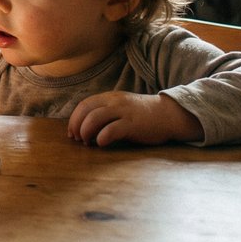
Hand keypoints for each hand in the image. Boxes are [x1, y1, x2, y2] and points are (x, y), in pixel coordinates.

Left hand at [67, 91, 203, 146]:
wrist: (168, 115)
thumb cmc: (142, 115)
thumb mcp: (122, 107)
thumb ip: (106, 112)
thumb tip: (85, 127)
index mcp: (110, 97)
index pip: (84, 104)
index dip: (74, 119)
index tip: (72, 132)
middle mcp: (115, 102)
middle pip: (86, 110)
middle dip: (76, 125)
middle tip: (77, 139)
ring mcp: (124, 112)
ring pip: (94, 118)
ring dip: (86, 131)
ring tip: (87, 142)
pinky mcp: (133, 125)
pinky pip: (111, 130)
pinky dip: (101, 138)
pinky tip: (101, 143)